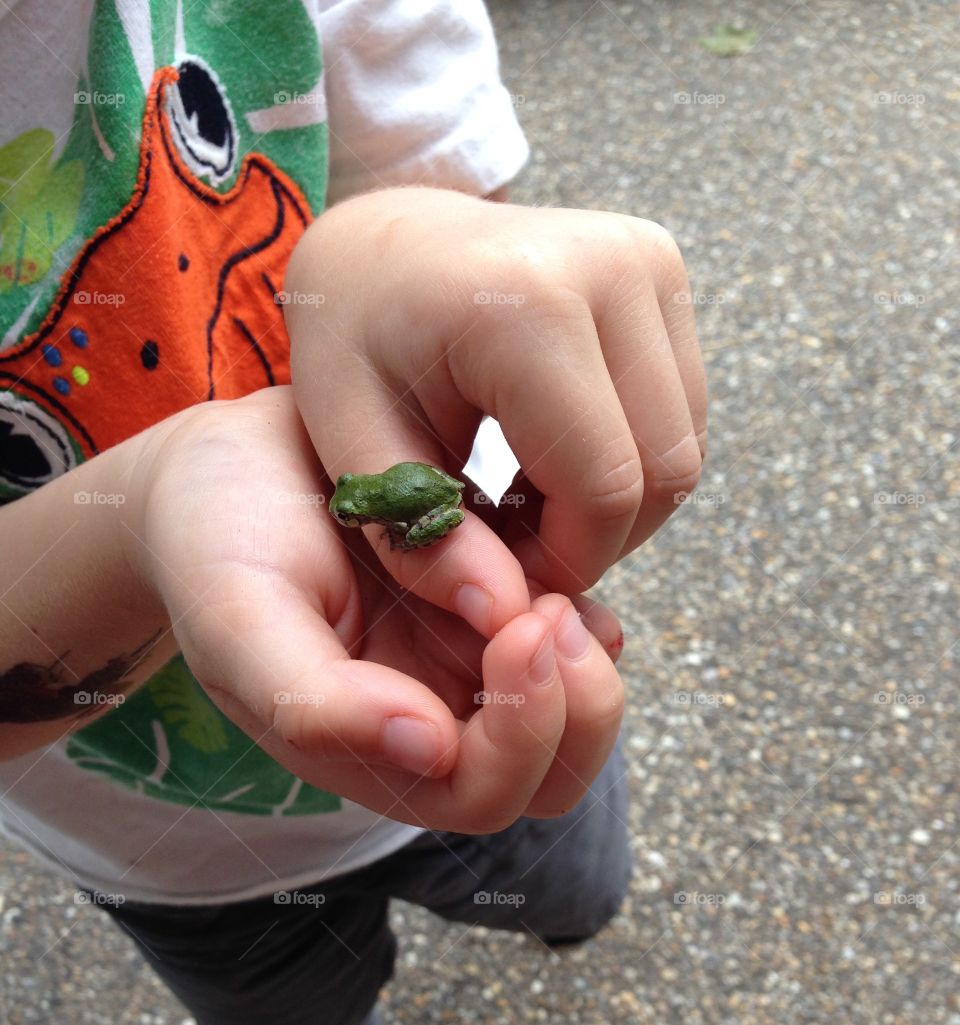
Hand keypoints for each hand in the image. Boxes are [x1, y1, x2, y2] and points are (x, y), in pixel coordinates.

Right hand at [125, 387, 624, 830]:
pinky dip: (580, 606)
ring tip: (559, 587)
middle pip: (548, 768)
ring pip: (571, 702)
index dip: (522, 735)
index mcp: (370, 745)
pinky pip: (565, 628)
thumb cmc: (218, 541)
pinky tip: (560, 556)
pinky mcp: (487, 600)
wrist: (233, 462)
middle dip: (575, 705)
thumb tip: (428, 748)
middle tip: (552, 612)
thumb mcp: (238, 618)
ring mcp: (463, 658)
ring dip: (584, 657)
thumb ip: (313, 701)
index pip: (481, 791)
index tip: (520, 629)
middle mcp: (429, 713)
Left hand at [285, 185, 705, 633]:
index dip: (567, 561)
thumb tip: (505, 615)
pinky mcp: (664, 269)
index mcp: (525, 304)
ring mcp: (648, 258)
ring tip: (529, 505)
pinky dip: (631, 459)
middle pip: (664, 470)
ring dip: (619, 504)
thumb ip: (423, 541)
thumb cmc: (353, 339)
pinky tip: (557, 461)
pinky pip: (681, 410)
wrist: (384, 242)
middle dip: (599, 539)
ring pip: (685, 446)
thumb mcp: (352, 446)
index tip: (503, 580)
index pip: (604, 485)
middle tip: (517, 550)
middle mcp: (611, 265)